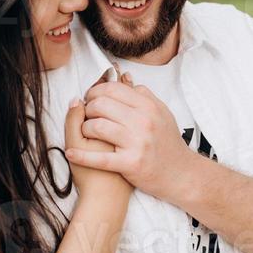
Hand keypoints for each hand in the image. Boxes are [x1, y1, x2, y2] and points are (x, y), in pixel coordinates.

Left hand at [64, 78, 192, 200]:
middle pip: (101, 105)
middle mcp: (143, 121)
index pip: (113, 89)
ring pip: (97, 127)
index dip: (95, 91)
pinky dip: (82, 156)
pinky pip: (99, 158)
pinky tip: (71, 153)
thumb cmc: (168, 143)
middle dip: (88, 109)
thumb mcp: (162, 113)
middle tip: (86, 116)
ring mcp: (137, 143)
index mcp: (148, 106)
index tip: (90, 99)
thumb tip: (125, 78)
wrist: (180, 174)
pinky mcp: (130, 164)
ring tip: (86, 133)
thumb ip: (144, 95)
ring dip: (85, 129)